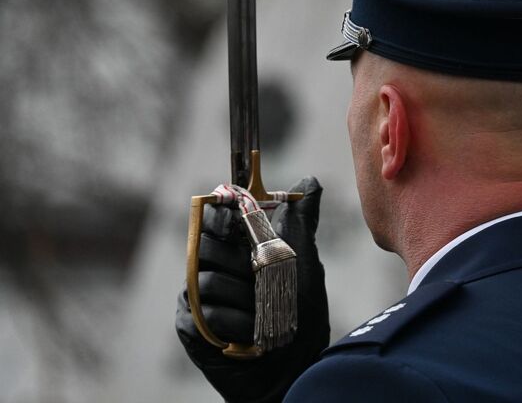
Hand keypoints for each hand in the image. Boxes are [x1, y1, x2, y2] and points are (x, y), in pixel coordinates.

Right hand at [176, 177, 329, 402]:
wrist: (297, 361)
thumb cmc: (302, 311)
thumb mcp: (304, 259)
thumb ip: (301, 220)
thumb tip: (310, 180)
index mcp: (235, 248)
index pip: (214, 217)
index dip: (223, 213)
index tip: (237, 216)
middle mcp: (212, 268)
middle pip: (205, 243)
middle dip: (240, 260)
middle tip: (262, 274)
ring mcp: (198, 297)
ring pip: (206, 278)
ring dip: (244, 296)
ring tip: (263, 311)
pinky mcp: (191, 326)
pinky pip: (204, 311)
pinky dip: (236, 320)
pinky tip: (251, 332)